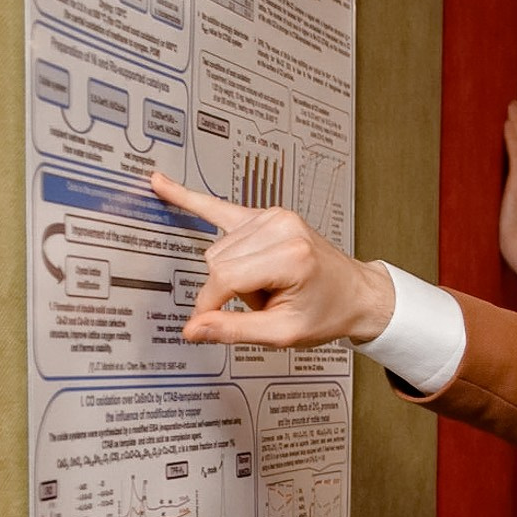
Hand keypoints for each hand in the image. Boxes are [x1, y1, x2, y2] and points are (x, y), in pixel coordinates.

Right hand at [149, 172, 393, 348]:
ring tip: (268, 285)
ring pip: (219, 248)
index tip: (207, 322)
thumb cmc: (328, 312)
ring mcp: (273, 216)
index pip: (224, 277)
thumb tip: (193, 328)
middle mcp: (281, 228)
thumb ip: (235, 330)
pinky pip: (218, 207)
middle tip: (267, 300)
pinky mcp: (266, 214)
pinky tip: (160, 183)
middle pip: (218, 261)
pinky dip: (189, 198)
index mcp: (290, 256)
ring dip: (234, 273)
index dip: (210, 304)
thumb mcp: (284, 333)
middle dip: (232, 289)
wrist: (356, 294)